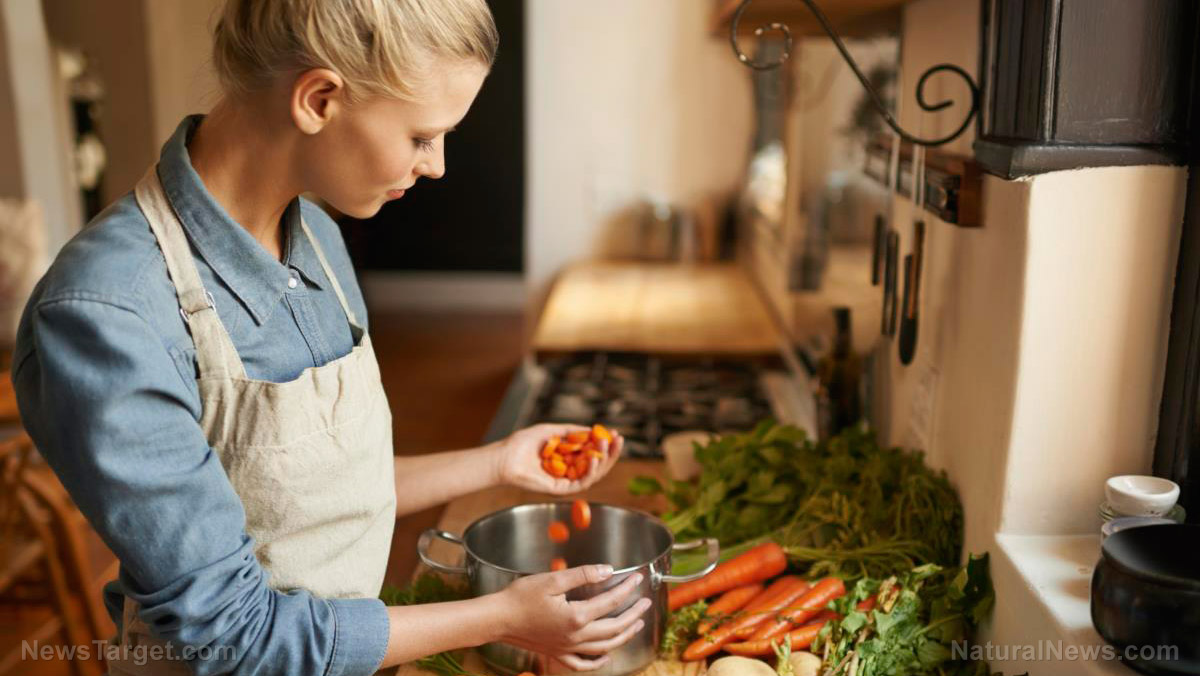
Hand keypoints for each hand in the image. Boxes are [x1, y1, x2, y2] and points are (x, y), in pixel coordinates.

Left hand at [490, 423, 623, 494]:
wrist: (505, 457)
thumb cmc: (522, 443)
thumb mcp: (551, 430)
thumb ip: (571, 431)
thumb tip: (591, 429)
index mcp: (568, 458)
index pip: (593, 452)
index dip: (605, 444)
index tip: (616, 434)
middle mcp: (569, 471)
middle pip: (597, 465)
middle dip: (611, 452)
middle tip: (620, 440)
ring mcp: (566, 481)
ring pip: (593, 475)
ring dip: (603, 460)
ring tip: (607, 445)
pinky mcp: (560, 490)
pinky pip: (581, 483)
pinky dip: (591, 472)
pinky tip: (595, 459)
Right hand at [494, 564, 650, 670]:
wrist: (497, 619)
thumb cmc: (521, 597)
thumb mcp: (553, 580)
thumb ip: (583, 575)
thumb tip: (607, 570)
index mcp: (576, 616)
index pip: (610, 601)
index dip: (626, 588)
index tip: (637, 578)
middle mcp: (576, 636)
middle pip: (614, 627)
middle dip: (633, 614)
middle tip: (645, 603)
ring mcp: (567, 648)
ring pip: (604, 647)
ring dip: (624, 636)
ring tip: (636, 625)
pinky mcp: (558, 653)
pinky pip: (583, 664)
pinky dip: (598, 662)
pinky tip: (607, 656)